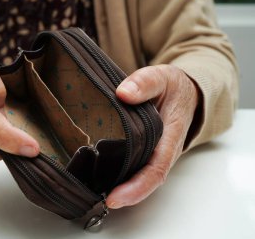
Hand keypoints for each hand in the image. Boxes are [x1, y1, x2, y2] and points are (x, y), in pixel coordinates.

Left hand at [107, 64, 198, 207]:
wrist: (185, 92)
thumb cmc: (173, 86)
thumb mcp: (162, 77)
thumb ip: (145, 83)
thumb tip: (123, 94)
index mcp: (170, 136)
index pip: (155, 168)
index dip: (137, 187)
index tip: (114, 198)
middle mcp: (163, 150)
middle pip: (145, 179)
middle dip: (124, 195)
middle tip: (94, 199)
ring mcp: (155, 152)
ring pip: (139, 176)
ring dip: (121, 188)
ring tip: (92, 192)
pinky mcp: (146, 150)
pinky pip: (134, 166)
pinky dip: (120, 175)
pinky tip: (99, 176)